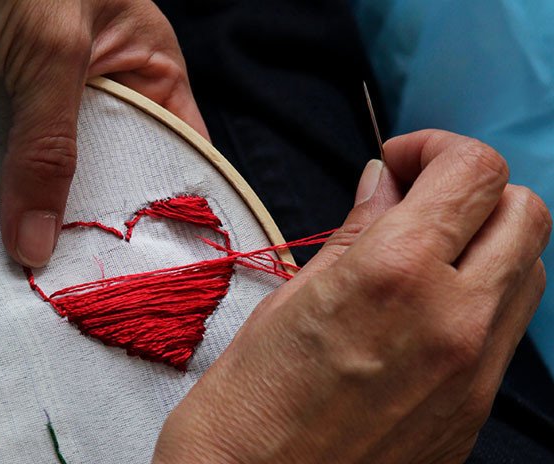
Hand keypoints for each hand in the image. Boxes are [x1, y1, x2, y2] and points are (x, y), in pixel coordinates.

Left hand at [0, 0, 207, 266]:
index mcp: (138, 67)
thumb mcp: (51, 50)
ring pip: (35, 181)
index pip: (170, 150)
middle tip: (79, 295)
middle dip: (86, 229)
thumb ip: (48, 147)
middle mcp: (89, 93)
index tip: (158, 275)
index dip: (169, 209)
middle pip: (99, 178)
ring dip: (24, 223)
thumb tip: (36, 247)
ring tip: (27, 292)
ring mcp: (28, 104)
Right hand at [153, 130, 550, 462]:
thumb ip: (357, 231)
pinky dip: (481, 298)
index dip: (438, 148)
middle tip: (419, 200)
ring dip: (487, 242)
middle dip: (476, 189)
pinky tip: (425, 308)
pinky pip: (507, 332)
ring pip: (529, 271)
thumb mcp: (292, 295)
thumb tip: (386, 182)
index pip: (475, 171)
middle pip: (525, 213)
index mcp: (396, 274)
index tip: (401, 163)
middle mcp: (454, 320)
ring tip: (425, 254)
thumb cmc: (249, 401)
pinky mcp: (475, 412)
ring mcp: (475, 373)